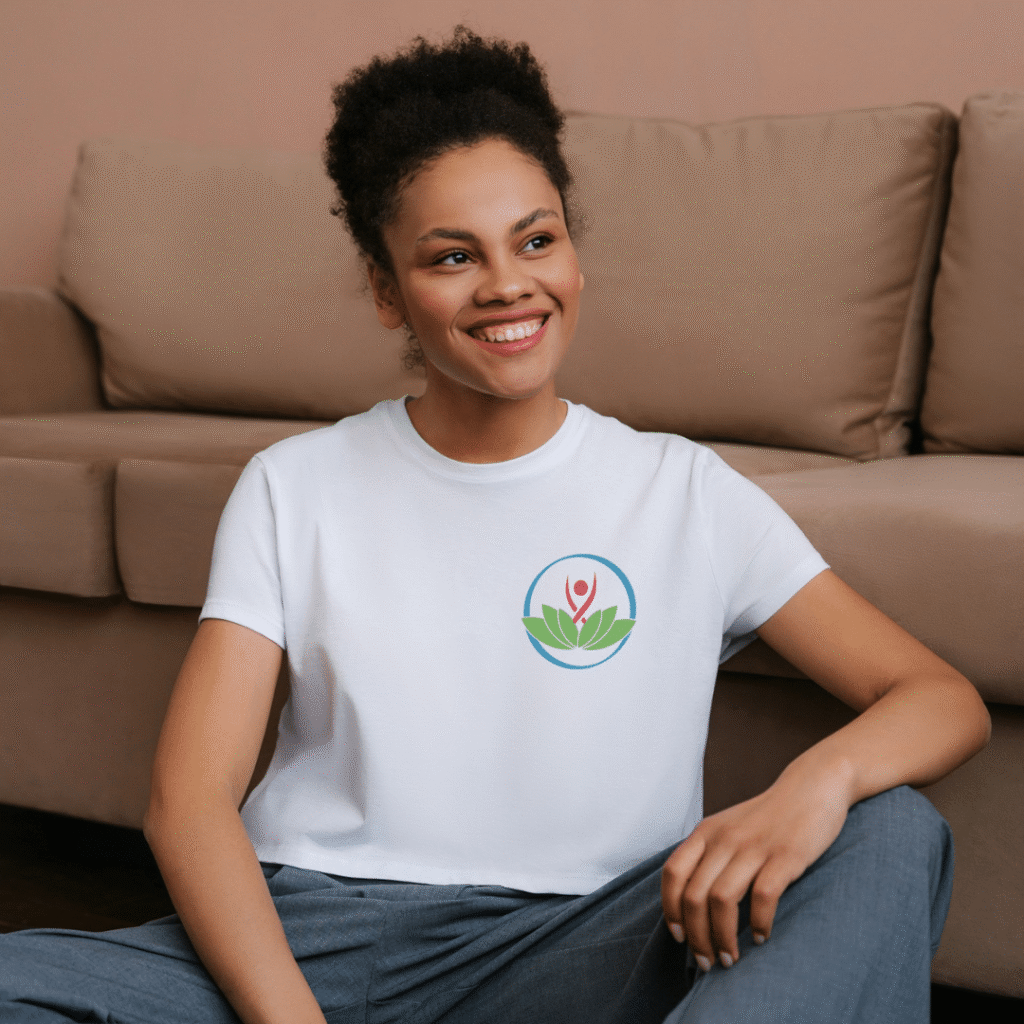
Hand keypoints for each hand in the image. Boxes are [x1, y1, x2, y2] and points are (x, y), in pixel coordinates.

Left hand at [660, 766, 850, 971]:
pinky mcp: (785, 856)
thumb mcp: (729, 828)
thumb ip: (710, 856)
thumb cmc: (768, 817)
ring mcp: (754, 847)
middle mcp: (724, 838)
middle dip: (697, 936)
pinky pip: (763, 897)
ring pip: (721, 900)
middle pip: (694, 895)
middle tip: (707, 962)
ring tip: (731, 959)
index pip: (672, 873)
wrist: (812, 787)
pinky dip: (759, 924)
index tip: (680, 937)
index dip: (671, 909)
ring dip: (723, 937)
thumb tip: (692, 904)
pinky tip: (763, 937)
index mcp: (706, 832)